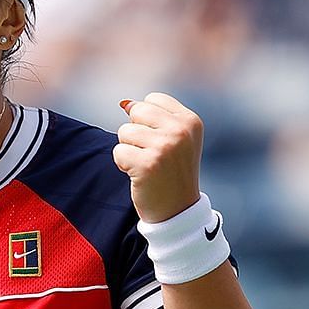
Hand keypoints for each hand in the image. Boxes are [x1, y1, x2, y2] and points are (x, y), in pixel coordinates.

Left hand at [115, 93, 204, 222]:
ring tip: (145, 164)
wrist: (177, 209)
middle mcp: (181, 130)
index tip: (158, 140)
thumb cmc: (171, 172)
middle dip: (135, 132)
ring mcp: (165, 146)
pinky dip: (122, 164)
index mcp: (190, 121)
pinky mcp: (148, 163)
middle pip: (137, 111)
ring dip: (128, 149)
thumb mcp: (174, 140)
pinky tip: (139, 174)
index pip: (153, 99)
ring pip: (124, 132)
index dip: (146, 119)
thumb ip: (154, 118)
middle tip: (149, 153)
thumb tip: (124, 103)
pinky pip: (118, 151)